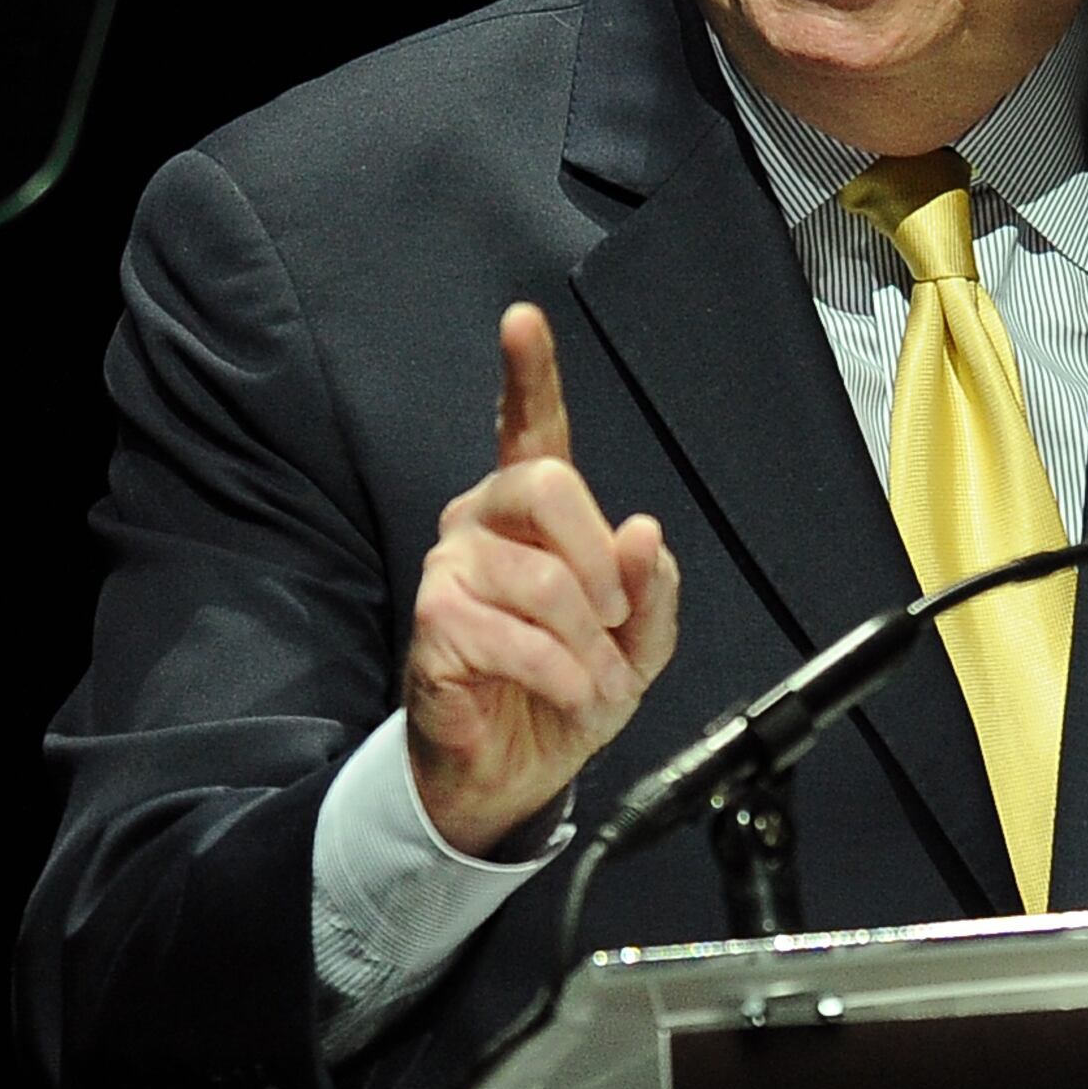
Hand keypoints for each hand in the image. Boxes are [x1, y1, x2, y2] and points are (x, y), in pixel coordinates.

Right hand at [405, 304, 682, 856]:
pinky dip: (563, 676)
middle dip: (603, 563)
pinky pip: (516, 637)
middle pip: (547, 486)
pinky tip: (572, 697)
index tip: (522, 320)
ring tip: (599, 684)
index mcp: (535, 511)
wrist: (519, 768)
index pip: (529, 425)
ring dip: (589, 646)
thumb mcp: (639, 640)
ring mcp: (452, 569)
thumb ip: (652, 586)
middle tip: (616, 619)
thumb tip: (643, 532)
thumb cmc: (570, 688)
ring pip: (542, 578)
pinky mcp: (435, 624)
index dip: (528, 372)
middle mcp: (483, 521)